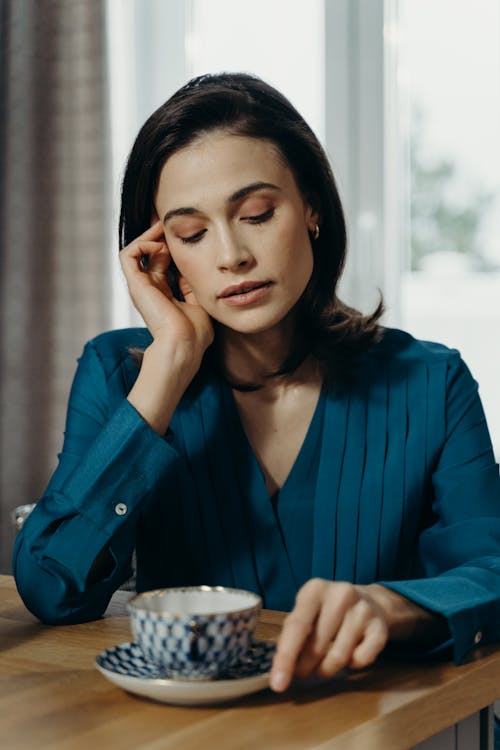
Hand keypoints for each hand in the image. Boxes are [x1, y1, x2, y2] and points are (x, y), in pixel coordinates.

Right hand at [119, 220, 212, 355]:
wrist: (184, 345)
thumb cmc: (195, 333)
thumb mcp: (198, 301)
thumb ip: (192, 283)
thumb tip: (192, 264)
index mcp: (164, 293)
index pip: (163, 261)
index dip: (171, 245)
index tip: (184, 230)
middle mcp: (150, 288)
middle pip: (149, 252)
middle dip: (159, 234)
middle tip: (171, 220)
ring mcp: (141, 286)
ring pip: (135, 250)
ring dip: (148, 235)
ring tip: (163, 226)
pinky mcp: (135, 284)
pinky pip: (129, 254)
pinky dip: (142, 243)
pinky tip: (159, 244)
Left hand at [269, 579, 388, 691]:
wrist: (369, 601)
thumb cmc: (328, 611)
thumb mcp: (306, 612)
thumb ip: (291, 634)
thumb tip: (280, 669)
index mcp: (315, 589)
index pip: (296, 626)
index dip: (285, 657)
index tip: (278, 684)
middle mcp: (340, 594)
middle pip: (317, 646)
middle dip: (304, 668)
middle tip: (301, 673)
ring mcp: (362, 609)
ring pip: (339, 657)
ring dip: (326, 670)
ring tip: (323, 666)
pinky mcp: (380, 627)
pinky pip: (362, 660)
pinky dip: (352, 665)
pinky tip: (350, 655)